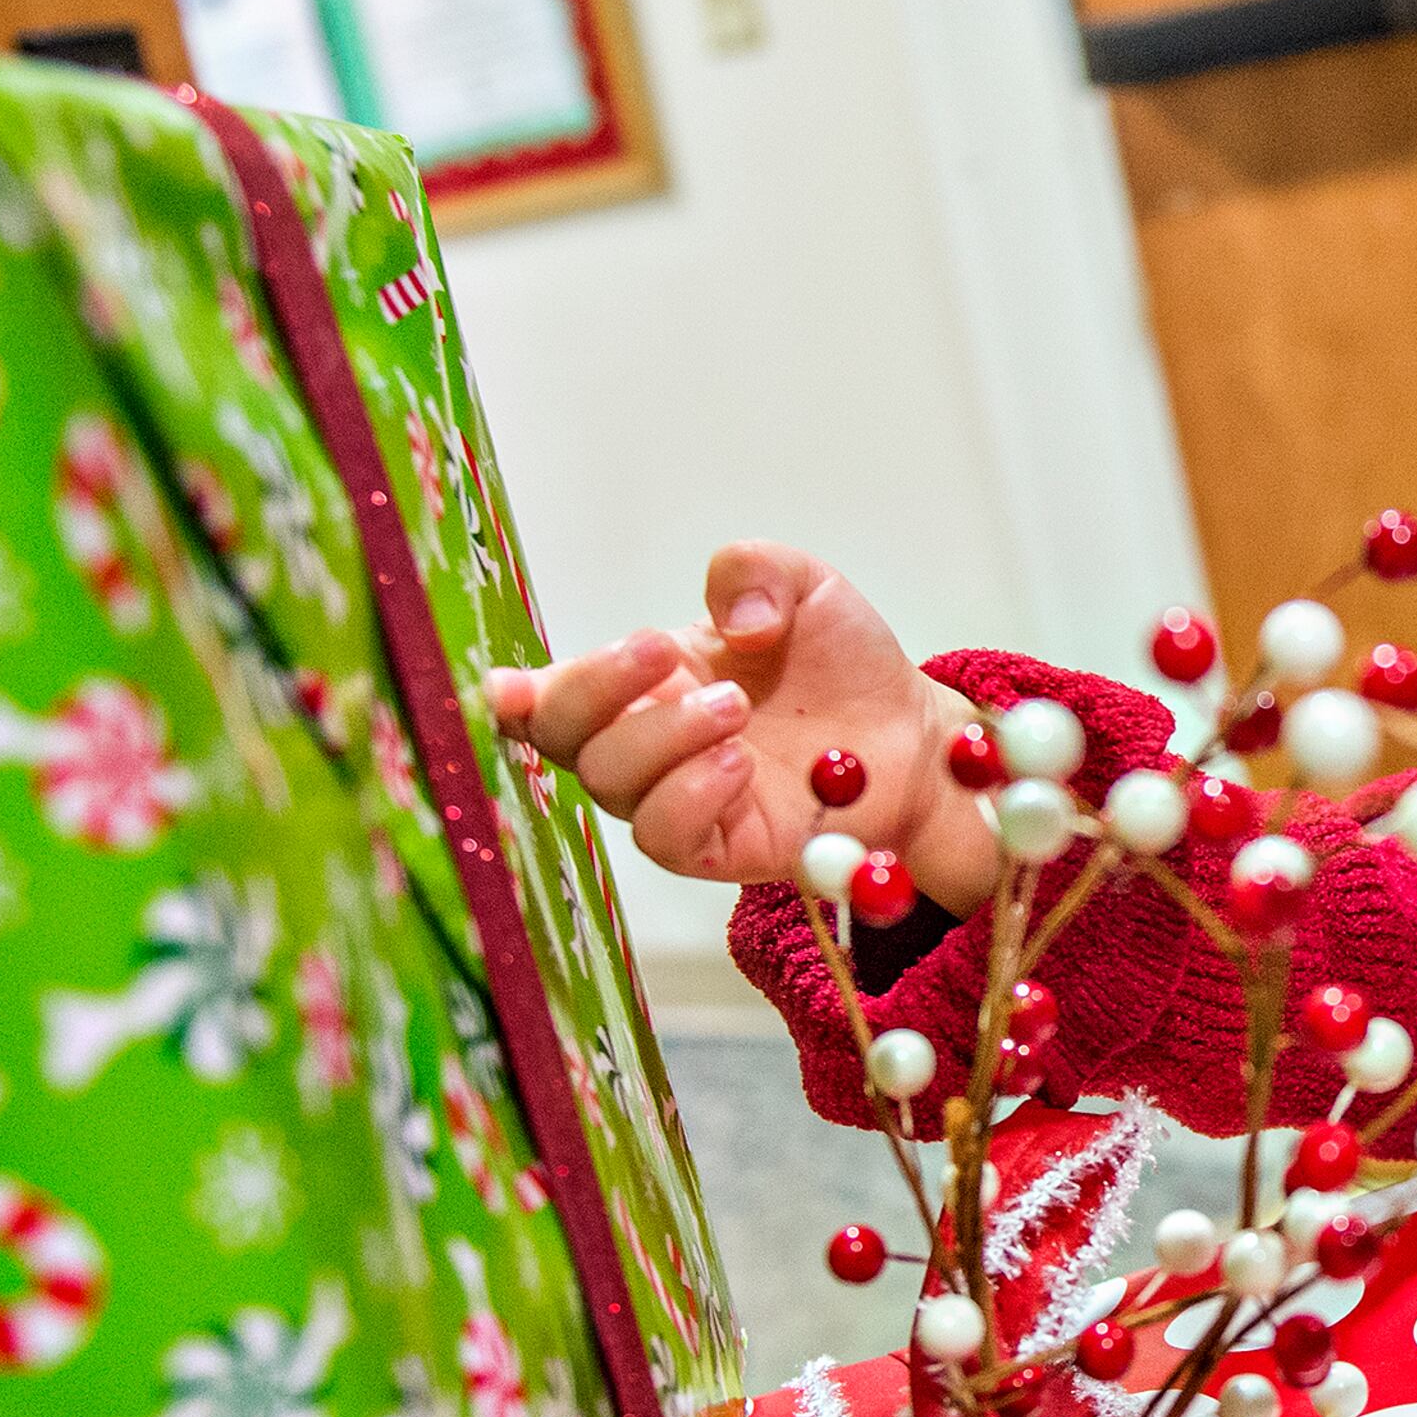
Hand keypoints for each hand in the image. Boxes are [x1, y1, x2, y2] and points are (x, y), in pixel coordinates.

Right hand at [485, 541, 996, 906]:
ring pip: (611, 785)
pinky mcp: (719, 846)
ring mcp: (679, 796)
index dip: (514, 696)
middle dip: (598, 687)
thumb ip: (753, 570)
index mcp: (644, 679)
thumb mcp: (805, 585)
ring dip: (661, 739)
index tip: (504, 688)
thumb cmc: (842, 664)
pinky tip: (738, 766)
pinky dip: (688, 797)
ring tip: (735, 709)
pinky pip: (664, 838)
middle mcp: (647, 741)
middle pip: (566, 736)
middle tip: (668, 652)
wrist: (911, 731)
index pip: (554, 694)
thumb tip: (730, 618)